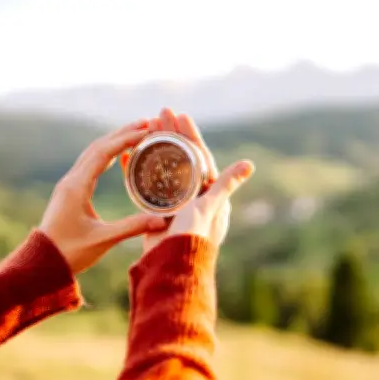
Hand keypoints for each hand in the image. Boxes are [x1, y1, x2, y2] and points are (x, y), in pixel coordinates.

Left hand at [39, 120, 167, 274]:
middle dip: (122, 133)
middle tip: (146, 123)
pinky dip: (105, 153)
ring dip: (113, 141)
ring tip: (135, 133)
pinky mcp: (69, 192)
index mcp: (77, 186)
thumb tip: (162, 221)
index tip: (146, 131)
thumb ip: (132, 227)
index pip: (103, 153)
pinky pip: (88, 164)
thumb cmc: (70, 252)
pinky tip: (117, 155)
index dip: (126, 139)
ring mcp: (68, 185)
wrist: (42, 264)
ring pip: (92, 153)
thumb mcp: (103, 240)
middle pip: (98, 147)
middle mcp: (71, 180)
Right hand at [120, 108, 253, 251]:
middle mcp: (192, 196)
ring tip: (143, 128)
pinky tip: (130, 155)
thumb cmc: (194, 237)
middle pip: (180, 157)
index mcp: (208, 193)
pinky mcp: (156, 212)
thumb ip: (225, 184)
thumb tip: (249, 164)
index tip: (179, 115)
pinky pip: (147, 185)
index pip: (199, 155)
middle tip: (159, 113)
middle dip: (170, 134)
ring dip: (155, 147)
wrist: (172, 266)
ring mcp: (173, 204)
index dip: (189, 134)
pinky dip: (139, 169)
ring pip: (163, 168)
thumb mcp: (209, 206)